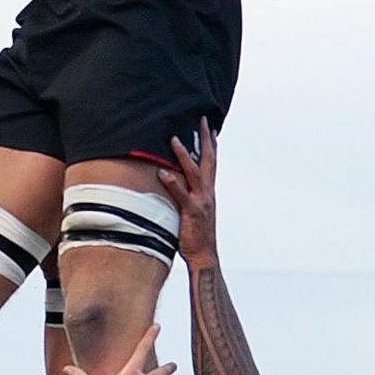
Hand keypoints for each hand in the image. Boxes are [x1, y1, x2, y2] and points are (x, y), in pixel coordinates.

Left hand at [149, 124, 221, 268]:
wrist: (204, 254)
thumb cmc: (196, 233)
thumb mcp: (193, 209)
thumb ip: (187, 193)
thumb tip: (175, 180)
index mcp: (208, 190)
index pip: (211, 162)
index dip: (211, 144)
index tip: (210, 126)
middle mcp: (207, 192)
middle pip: (208, 160)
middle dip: (205, 139)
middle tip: (202, 119)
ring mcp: (200, 201)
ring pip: (193, 173)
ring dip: (183, 155)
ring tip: (174, 139)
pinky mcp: (191, 212)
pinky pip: (181, 194)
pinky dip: (172, 183)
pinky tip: (162, 173)